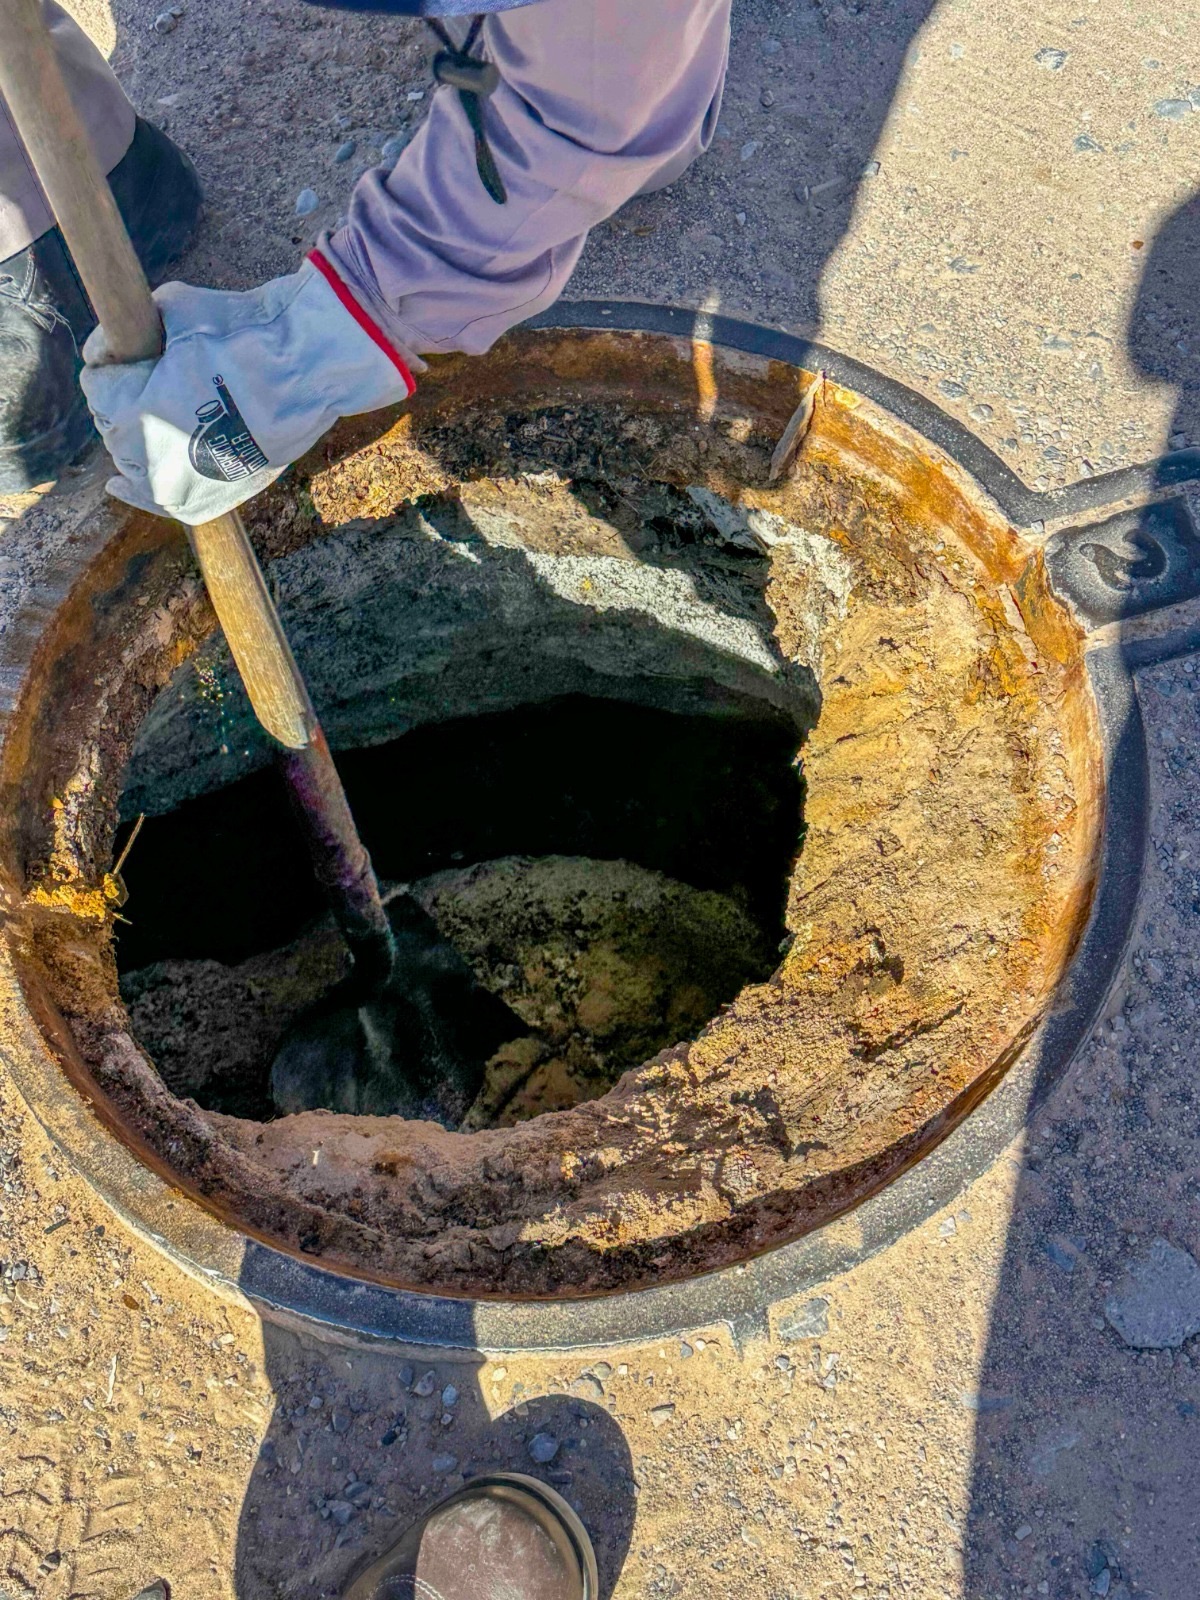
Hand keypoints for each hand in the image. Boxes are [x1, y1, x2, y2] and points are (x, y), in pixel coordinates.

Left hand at [81, 251, 415, 525]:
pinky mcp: (208, 495)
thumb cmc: (244, 334)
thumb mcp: (180, 306)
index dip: (110, 363)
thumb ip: (141, 322)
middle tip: (146, 381)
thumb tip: (124, 336)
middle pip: (111, 427)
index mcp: (135, 407)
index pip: (97, 386)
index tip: (128, 352)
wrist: (304, 373)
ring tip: (148, 422)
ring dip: (132, 441)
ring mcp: (180, 480)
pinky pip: (163, 501)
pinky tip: (122, 485)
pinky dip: (140, 491)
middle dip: (119, 402)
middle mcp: (150, 453)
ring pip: (131, 463)